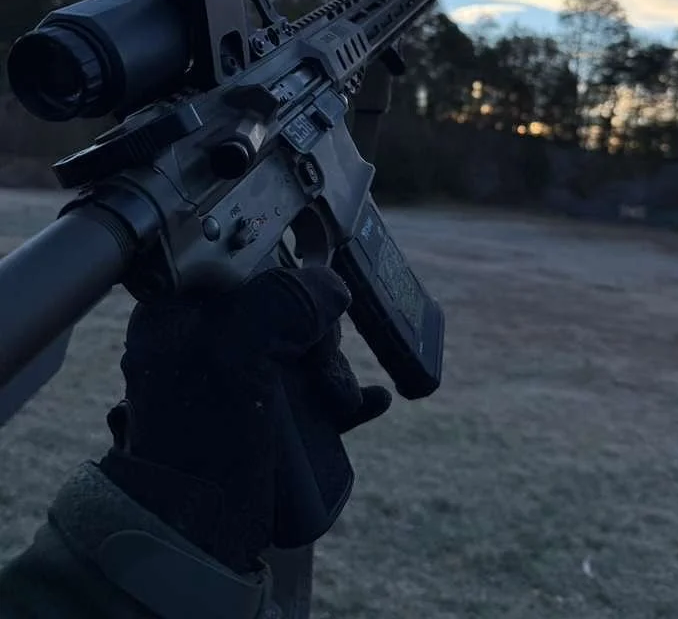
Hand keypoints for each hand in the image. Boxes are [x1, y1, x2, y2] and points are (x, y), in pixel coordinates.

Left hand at [99, 266, 391, 573]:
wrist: (197, 539)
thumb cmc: (202, 446)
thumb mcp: (237, 357)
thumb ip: (284, 302)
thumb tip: (334, 284)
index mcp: (181, 314)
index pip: (245, 261)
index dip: (288, 274)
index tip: (315, 299)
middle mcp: (208, 339)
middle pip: (284, 305)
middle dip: (318, 336)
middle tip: (322, 368)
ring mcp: (240, 379)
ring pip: (306, 348)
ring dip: (334, 370)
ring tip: (341, 403)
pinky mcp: (266, 417)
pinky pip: (316, 390)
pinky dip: (346, 393)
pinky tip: (372, 402)